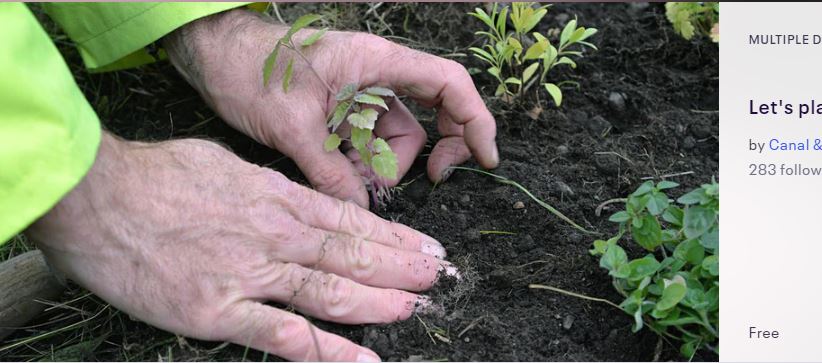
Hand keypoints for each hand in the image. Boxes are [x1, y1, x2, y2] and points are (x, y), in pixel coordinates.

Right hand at [28, 132, 452, 360]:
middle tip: (439, 278)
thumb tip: (300, 200)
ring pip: (331, 292)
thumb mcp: (227, 165)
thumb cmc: (157, 176)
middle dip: (402, 268)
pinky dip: (329, 350)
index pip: (351, 220)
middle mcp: (276, 236)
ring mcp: (252, 275)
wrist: (98, 199)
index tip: (428, 247)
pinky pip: (286, 336)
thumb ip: (269, 190)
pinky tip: (364, 360)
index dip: (395, 236)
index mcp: (277, 198)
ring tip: (416, 308)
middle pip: (352, 254)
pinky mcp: (221, 313)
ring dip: (379, 302)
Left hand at [164, 9, 498, 206]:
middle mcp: (378, 74)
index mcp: (378, 62)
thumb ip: (331, 173)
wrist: (210, 56)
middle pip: (430, 115)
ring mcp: (361, 92)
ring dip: (383, 166)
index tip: (485, 159)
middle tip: (427, 182)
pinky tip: (338, 174)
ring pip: (395, 138)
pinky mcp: (342, 108)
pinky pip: (367, 142)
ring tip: (350, 180)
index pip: (450, 85)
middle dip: (428, 153)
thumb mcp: (292, 127)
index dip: (476, 121)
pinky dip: (361, 164)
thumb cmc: (249, 70)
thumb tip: (362, 213)